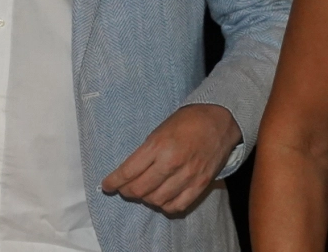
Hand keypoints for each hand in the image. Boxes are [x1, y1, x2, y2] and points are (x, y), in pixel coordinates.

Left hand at [101, 103, 241, 214]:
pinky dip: (165, 206)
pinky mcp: (200, 185)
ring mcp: (188, 175)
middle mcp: (172, 162)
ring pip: (157, 200)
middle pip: (140, 189)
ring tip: (144, 192)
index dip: (114, 181)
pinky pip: (178, 205)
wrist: (220, 121)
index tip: (107, 186)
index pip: (129, 171)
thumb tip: (129, 172)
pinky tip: (162, 199)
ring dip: (145, 199)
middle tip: (124, 189)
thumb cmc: (187, 121)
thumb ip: (146, 152)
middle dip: (127, 191)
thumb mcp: (160, 129)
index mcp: (159, 145)